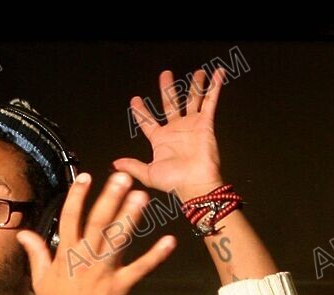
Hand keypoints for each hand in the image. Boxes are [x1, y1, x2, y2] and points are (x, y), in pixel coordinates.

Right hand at [15, 171, 176, 294]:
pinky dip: (156, 256)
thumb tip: (23, 232)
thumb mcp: (40, 278)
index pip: (70, 218)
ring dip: (131, 217)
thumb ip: (37, 252)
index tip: (86, 176)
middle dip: (110, 198)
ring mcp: (102, 273)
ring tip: (142, 196)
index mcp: (65, 254)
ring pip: (118, 240)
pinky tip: (170, 241)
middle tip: (122, 176)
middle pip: (98, 222)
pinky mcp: (119, 289)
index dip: (78, 196)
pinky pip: (140, 269)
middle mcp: (84, 259)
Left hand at [114, 67, 226, 198]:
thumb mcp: (148, 173)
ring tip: (198, 73)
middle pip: (170, 103)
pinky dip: (214, 88)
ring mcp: (191, 125)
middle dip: (167, 88)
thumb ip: (132, 165)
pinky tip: (217, 75)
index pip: (147, 121)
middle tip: (165, 75)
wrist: (195, 183)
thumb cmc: (175, 182)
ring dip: (195, 85)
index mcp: (161, 140)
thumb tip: (116, 163)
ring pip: (192, 100)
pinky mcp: (205, 124)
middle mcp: (176, 130)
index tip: (135, 100)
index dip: (141, 111)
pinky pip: (210, 102)